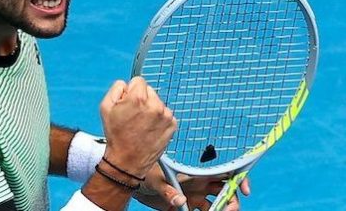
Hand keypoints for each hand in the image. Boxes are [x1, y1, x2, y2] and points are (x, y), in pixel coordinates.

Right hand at [99, 77, 176, 177]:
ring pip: (157, 102)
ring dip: (151, 109)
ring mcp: (165, 116)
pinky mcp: (172, 125)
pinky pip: (165, 114)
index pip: (138, 81)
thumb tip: (127, 84)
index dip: (131, 91)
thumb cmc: (115, 134)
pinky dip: (158, 119)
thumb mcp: (105, 107)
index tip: (128, 103)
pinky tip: (149, 129)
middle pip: (149, 90)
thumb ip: (116, 88)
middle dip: (142, 99)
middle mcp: (155, 105)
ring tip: (141, 124)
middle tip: (133, 116)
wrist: (127, 160)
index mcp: (138, 98)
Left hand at [132, 163, 250, 210]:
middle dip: (233, 201)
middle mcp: (200, 185)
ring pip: (218, 205)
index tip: (246, 190)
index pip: (224, 173)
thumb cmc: (145, 176)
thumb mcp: (155, 181)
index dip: (238, 178)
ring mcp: (195, 196)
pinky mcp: (188, 206)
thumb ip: (168, 191)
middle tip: (228, 210)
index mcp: (197, 174)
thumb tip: (180, 202)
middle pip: (227, 192)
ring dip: (222, 210)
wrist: (135, 183)